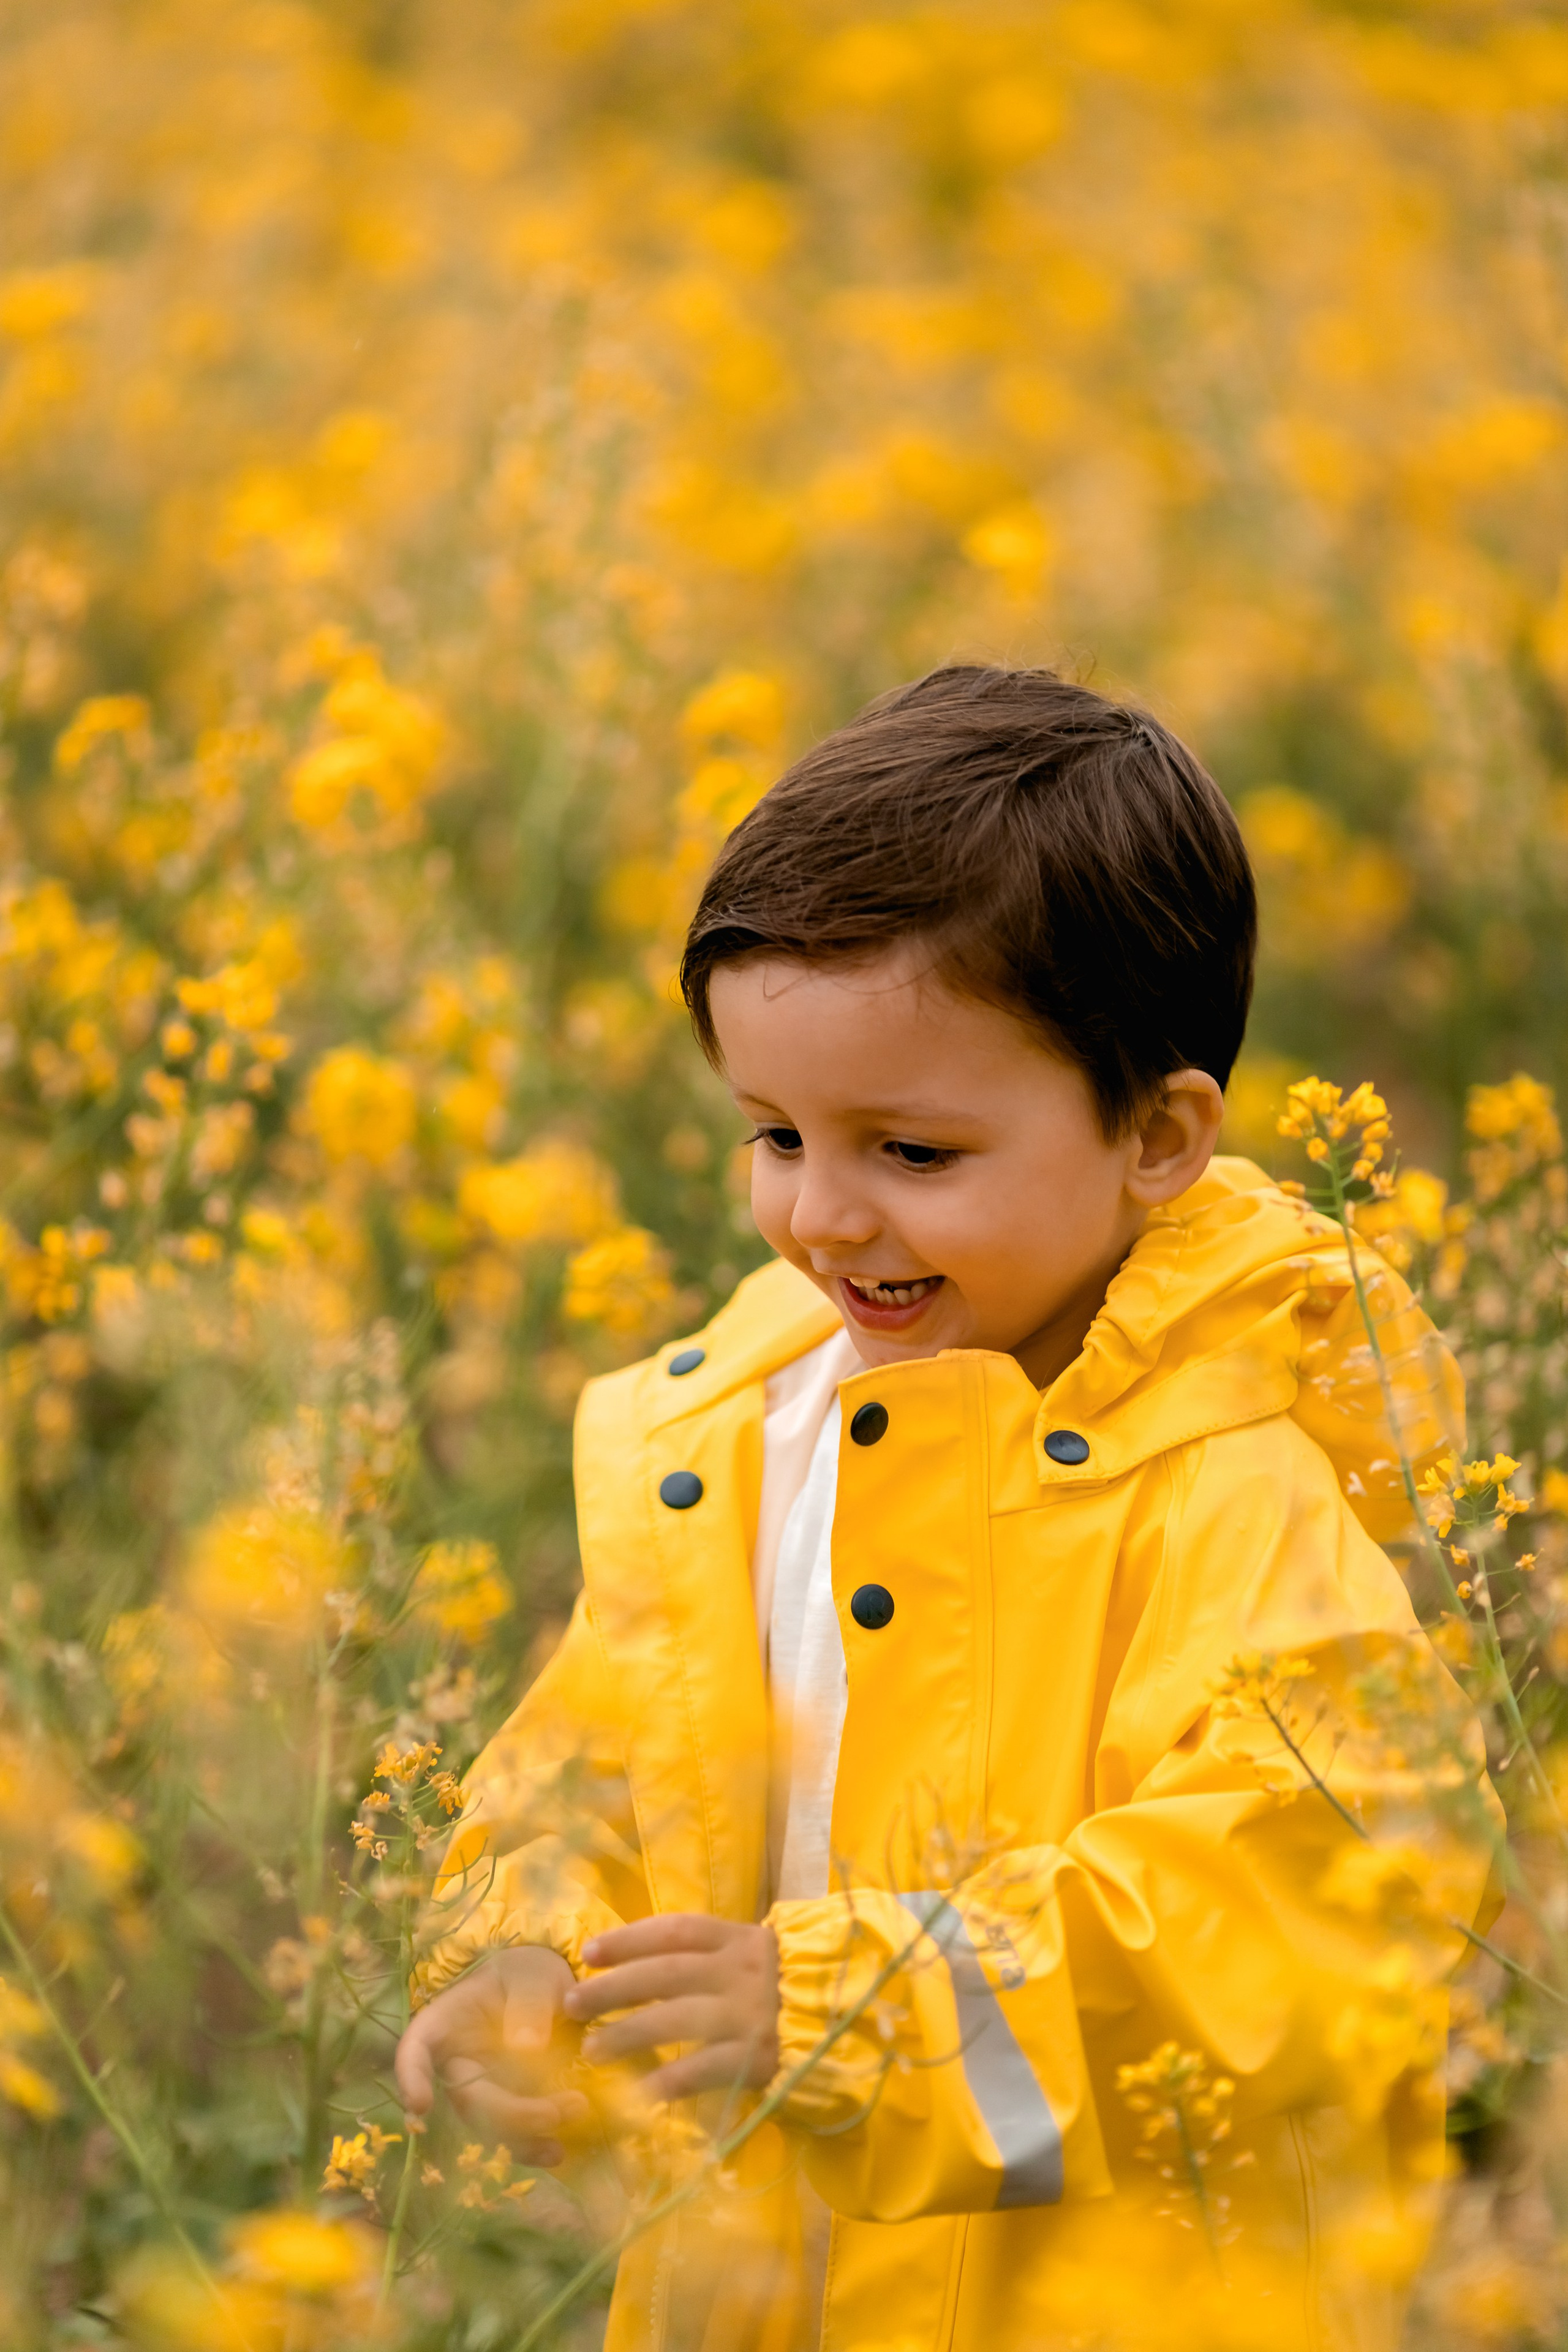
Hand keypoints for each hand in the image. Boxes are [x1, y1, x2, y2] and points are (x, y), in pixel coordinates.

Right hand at [394, 1946, 588, 2162]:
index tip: (421, 2105)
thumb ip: (531, 2002)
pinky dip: (532, 2147)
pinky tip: (558, 2153)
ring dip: (524, 2140)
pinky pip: (512, 2135)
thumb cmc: (528, 1974)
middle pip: (468, 2101)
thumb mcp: (533, 1974)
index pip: (415, 2050)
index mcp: (446, 2024)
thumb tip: (528, 2046)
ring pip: (489, 2128)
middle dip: (511, 2115)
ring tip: (560, 2148)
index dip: (411, 2078)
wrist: (545, 1988)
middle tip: (561, 2111)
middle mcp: (456, 2065)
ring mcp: (480, 2090)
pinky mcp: (507, 2106)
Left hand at [562, 1914, 778, 2102]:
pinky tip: (638, 2092)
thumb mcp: (753, 1955)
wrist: (846, 2021)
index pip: (674, 1931)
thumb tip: (635, 1964)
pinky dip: (668, 2080)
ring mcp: (746, 2015)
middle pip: (664, 1974)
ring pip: (674, 2020)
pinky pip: (703, 2069)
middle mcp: (738, 1971)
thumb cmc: (787, 1986)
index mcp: (737, 1939)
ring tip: (591, 2049)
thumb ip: (708, 1955)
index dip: (629, 1938)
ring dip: (627, 2035)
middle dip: (613, 1988)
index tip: (589, 1951)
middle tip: (572, 2003)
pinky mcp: (756, 2058)